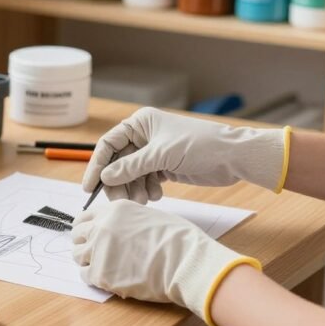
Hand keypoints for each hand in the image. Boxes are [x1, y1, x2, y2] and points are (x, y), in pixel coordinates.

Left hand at [71, 200, 259, 325]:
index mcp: (114, 210)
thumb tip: (116, 229)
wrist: (185, 263)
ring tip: (103, 266)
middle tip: (94, 253)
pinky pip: (84, 275)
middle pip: (77, 235)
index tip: (87, 236)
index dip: (85, 228)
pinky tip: (106, 278)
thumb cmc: (177, 241)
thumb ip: (126, 221)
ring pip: (77, 255)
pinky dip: (92, 277)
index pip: (84, 217)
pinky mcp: (101, 274)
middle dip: (83, 243)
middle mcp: (102, 226)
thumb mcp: (149, 217)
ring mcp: (99, 250)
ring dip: (87, 260)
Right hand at [82, 107, 290, 203]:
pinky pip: (145, 180)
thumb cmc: (201, 146)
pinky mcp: (164, 167)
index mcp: (141, 123)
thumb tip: (105, 177)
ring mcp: (154, 152)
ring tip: (144, 200)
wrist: (234, 157)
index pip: (109, 144)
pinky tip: (157, 195)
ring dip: (134, 189)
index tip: (90, 187)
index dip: (97, 165)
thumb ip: (131, 167)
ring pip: (131, 175)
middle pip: (118, 163)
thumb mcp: (162, 155)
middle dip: (118, 183)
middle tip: (121, 202)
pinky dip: (147, 190)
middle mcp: (144, 136)